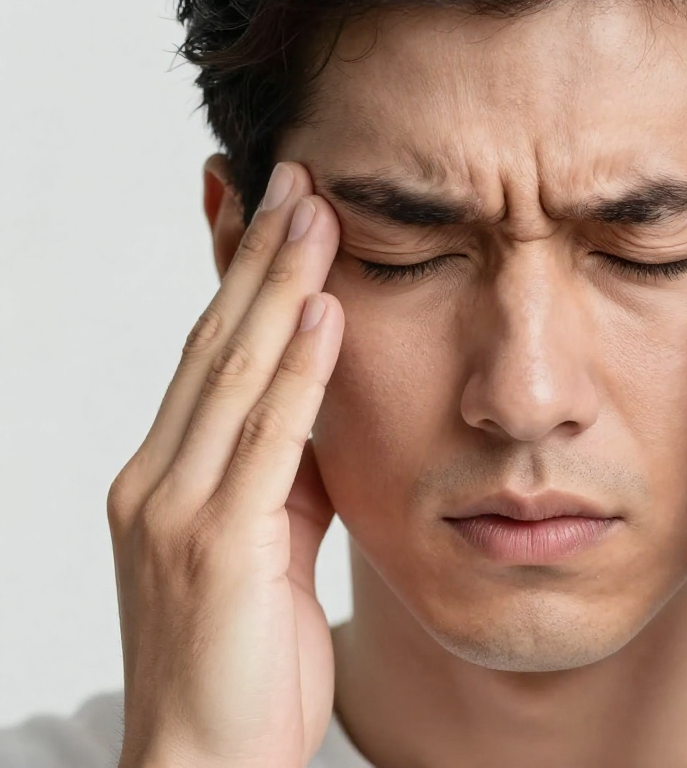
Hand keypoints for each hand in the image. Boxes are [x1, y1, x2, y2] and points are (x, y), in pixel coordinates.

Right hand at [106, 162, 343, 767]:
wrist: (203, 765)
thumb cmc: (240, 665)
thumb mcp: (267, 552)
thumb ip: (285, 480)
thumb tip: (318, 415)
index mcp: (169, 478)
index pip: (205, 355)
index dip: (234, 278)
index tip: (261, 208)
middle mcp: (158, 478)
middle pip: (214, 343)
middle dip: (256, 257)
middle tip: (295, 177)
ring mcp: (177, 508)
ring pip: (234, 373)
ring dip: (278, 288)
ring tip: (314, 212)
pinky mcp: (214, 544)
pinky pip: (267, 439)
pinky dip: (298, 372)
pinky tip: (327, 313)